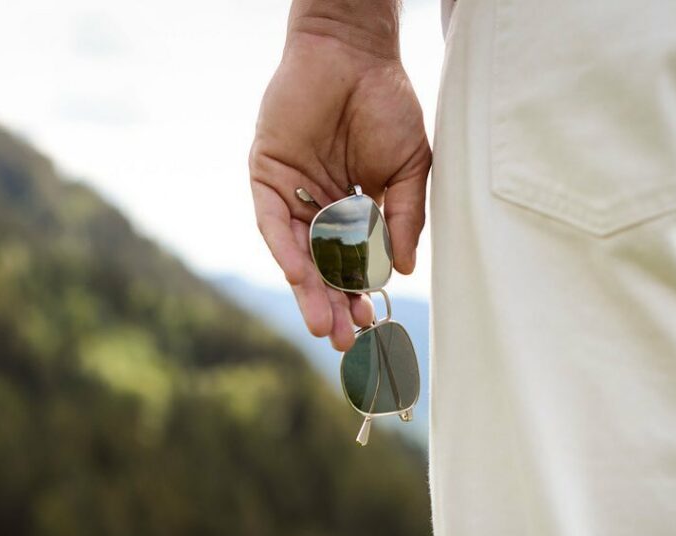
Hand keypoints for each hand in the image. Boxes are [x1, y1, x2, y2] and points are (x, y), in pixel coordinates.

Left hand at [249, 26, 430, 351]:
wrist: (356, 54)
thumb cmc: (388, 104)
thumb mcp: (410, 169)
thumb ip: (403, 219)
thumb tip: (402, 271)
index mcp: (351, 209)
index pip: (352, 263)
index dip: (360, 294)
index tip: (372, 325)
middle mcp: (317, 208)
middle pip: (322, 267)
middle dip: (334, 304)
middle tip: (346, 341)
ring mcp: (290, 194)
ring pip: (297, 253)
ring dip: (309, 290)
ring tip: (325, 326)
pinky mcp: (266, 176)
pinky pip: (273, 222)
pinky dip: (287, 250)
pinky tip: (301, 277)